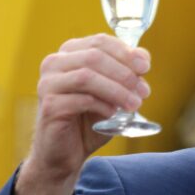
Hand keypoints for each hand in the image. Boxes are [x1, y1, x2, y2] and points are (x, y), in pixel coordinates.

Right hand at [14, 34, 149, 194]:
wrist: (67, 153)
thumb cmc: (90, 120)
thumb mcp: (114, 93)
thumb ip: (126, 73)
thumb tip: (143, 58)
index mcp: (70, 53)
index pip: (100, 42)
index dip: (126, 52)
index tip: (146, 67)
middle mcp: (55, 63)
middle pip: (95, 56)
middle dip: (124, 73)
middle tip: (144, 91)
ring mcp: (48, 84)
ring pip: (87, 76)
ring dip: (117, 90)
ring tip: (134, 105)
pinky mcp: (49, 106)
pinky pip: (81, 100)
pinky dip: (102, 105)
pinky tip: (114, 115)